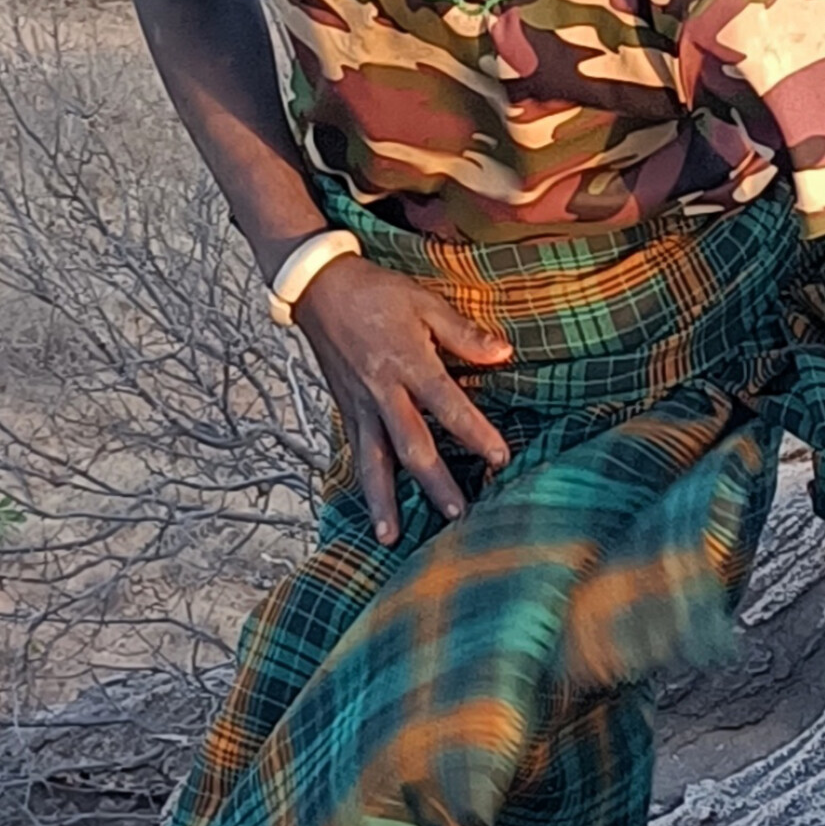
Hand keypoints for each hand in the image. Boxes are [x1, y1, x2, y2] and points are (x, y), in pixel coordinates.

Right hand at [295, 258, 512, 542]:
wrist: (319, 288)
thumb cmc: (375, 292)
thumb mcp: (424, 301)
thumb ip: (463, 333)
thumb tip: (504, 353)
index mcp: (408, 362)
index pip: (448, 405)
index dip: (475, 433)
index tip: (500, 458)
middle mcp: (383, 391)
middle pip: (411, 445)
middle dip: (435, 482)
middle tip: (458, 514)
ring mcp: (360, 405)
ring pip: (374, 460)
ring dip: (383, 500)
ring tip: (391, 537)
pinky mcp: (345, 410)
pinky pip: (356, 452)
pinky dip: (364, 483)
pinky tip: (373, 508)